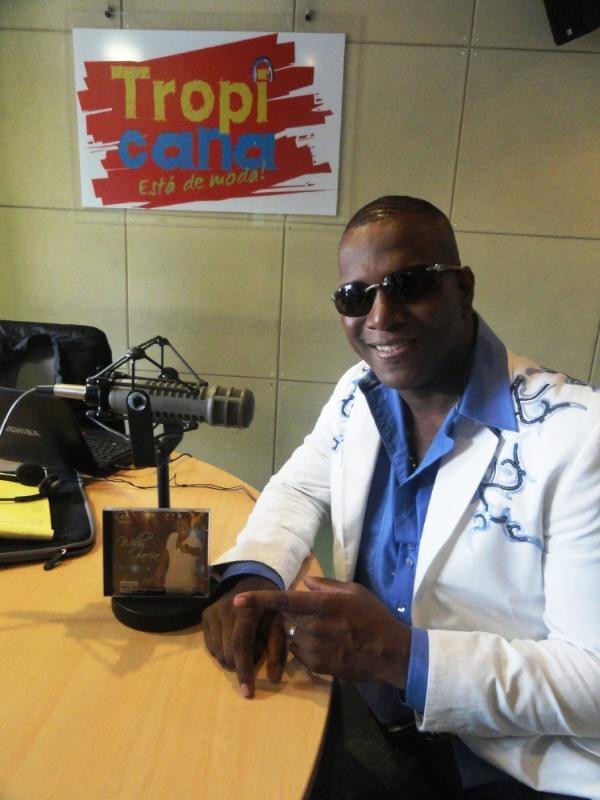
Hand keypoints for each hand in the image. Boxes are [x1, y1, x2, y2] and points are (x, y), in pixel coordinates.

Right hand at [202, 575, 285, 698]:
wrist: (253, 580)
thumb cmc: (269, 606)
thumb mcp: (279, 624)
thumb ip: (277, 650)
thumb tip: (274, 679)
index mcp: (246, 611)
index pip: (241, 646)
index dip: (244, 670)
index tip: (248, 692)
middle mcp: (225, 610)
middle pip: (227, 652)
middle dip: (240, 665)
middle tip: (254, 655)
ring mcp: (212, 611)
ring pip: (217, 652)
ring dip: (231, 659)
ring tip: (245, 646)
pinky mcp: (205, 615)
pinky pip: (210, 646)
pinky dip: (222, 650)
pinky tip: (233, 640)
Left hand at [234, 576, 410, 685]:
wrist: (390, 654)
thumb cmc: (374, 617)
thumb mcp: (355, 592)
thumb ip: (326, 586)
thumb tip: (304, 582)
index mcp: (324, 607)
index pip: (284, 601)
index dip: (259, 600)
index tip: (238, 600)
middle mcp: (315, 628)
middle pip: (285, 616)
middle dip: (289, 610)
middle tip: (311, 608)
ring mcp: (315, 650)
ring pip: (290, 634)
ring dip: (297, 628)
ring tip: (322, 627)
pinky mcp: (317, 667)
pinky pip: (298, 651)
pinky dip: (303, 644)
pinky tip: (325, 641)